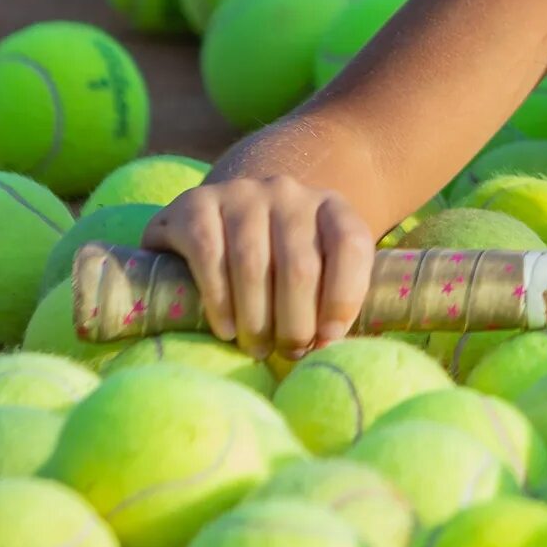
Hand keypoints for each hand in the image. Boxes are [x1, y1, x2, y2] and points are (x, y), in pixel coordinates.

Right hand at [143, 177, 377, 359]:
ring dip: (257, 320)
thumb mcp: (317, 265)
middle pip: (299, 267)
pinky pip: (209, 256)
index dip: (343, 297)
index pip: (350, 245)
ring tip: (258, 349)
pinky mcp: (197, 204)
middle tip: (288, 353)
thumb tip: (329, 343)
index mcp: (329, 206)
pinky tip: (226, 330)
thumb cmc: (277, 257)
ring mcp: (241, 194)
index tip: (329, 339)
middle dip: (296, 322)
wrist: (216, 217)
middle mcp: (287, 193)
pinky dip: (220, 301)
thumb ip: (331, 294)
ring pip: (252, 266)